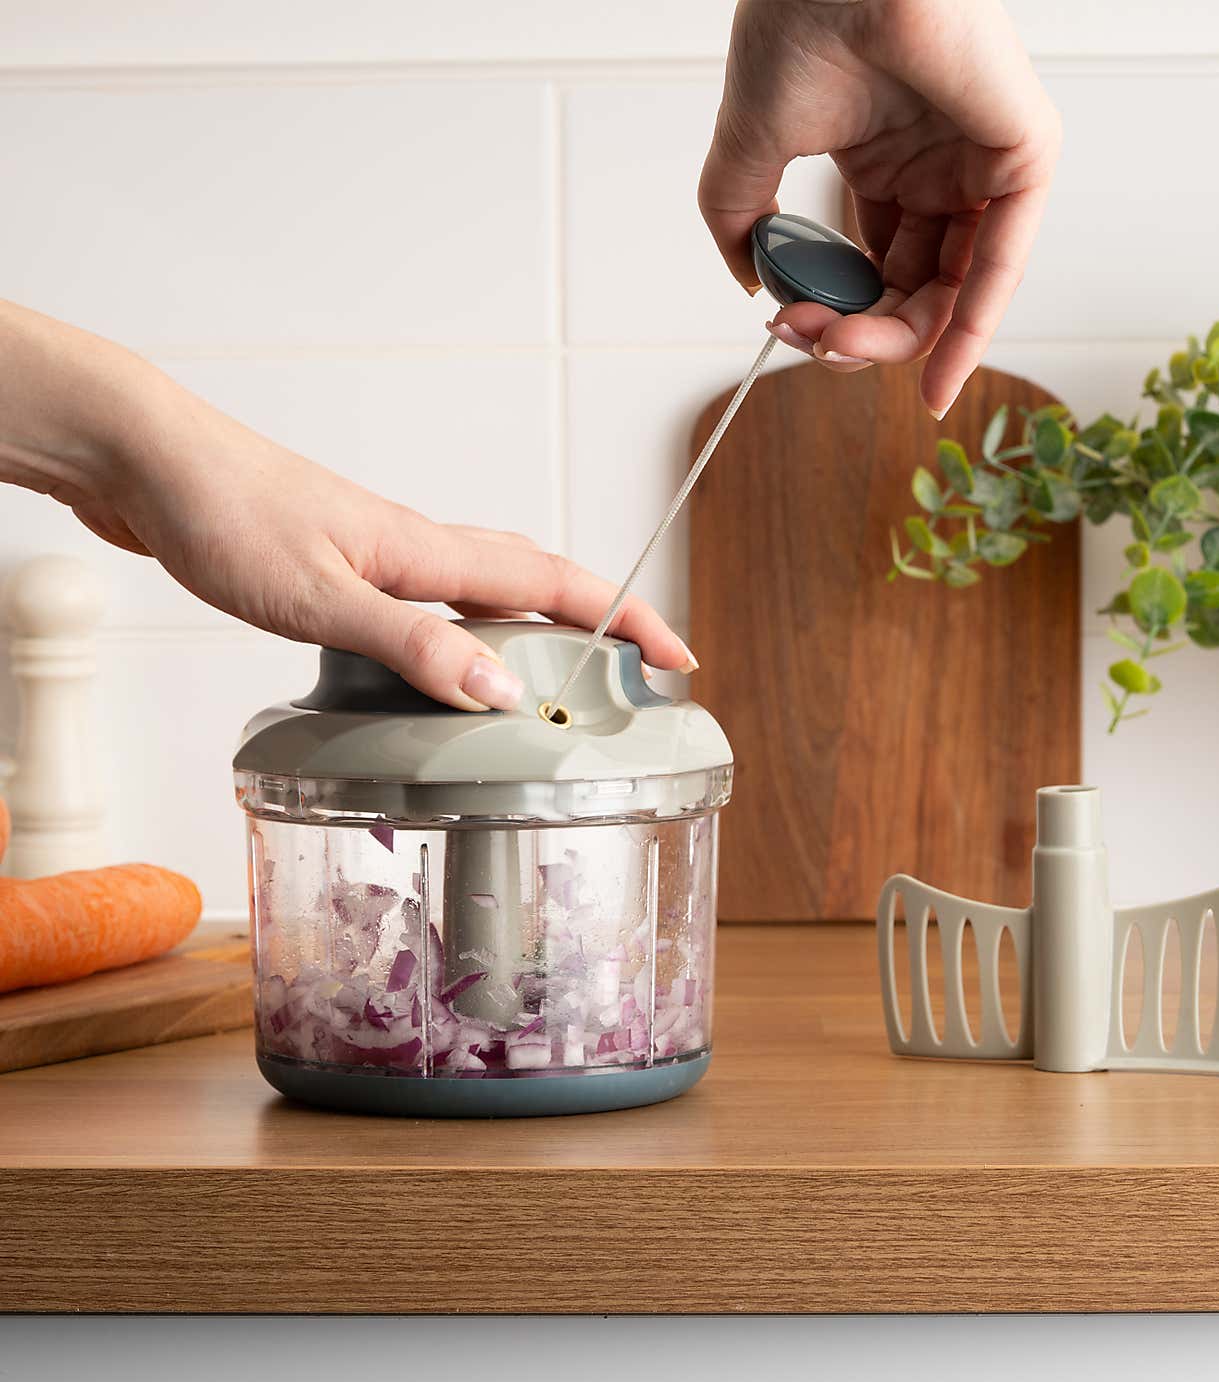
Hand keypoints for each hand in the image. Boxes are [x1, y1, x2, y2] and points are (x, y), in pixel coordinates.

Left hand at [0, 302, 693, 709]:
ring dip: (542, 622)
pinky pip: (437, 596)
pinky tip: (449, 657)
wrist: (147, 461)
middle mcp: (417, 547)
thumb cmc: (222, 513)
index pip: (555, 580)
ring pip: (489, 586)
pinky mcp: (346, 563)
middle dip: (601, 621)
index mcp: (426, 551)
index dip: (624, 618)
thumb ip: (413, 644)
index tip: (677, 656)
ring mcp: (382, 553)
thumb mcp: (320, 596)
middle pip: (539, 577)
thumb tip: (502, 691)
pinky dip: (473, 626)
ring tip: (565, 675)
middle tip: (637, 672)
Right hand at [700, 0, 1060, 417]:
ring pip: (952, 290)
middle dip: (859, 334)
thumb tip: (752, 281)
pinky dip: (969, 328)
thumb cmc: (799, 21)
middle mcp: (936, 167)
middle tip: (813, 342)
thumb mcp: (752, 146)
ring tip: (840, 347)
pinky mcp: (1023, 155)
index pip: (874, 266)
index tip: (789, 329)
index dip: (836, 312)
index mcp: (884, 159)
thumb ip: (743, 219)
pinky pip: (1000, 264)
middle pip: (910, 289)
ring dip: (894, 339)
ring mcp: (981, 164)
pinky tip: (934, 375)